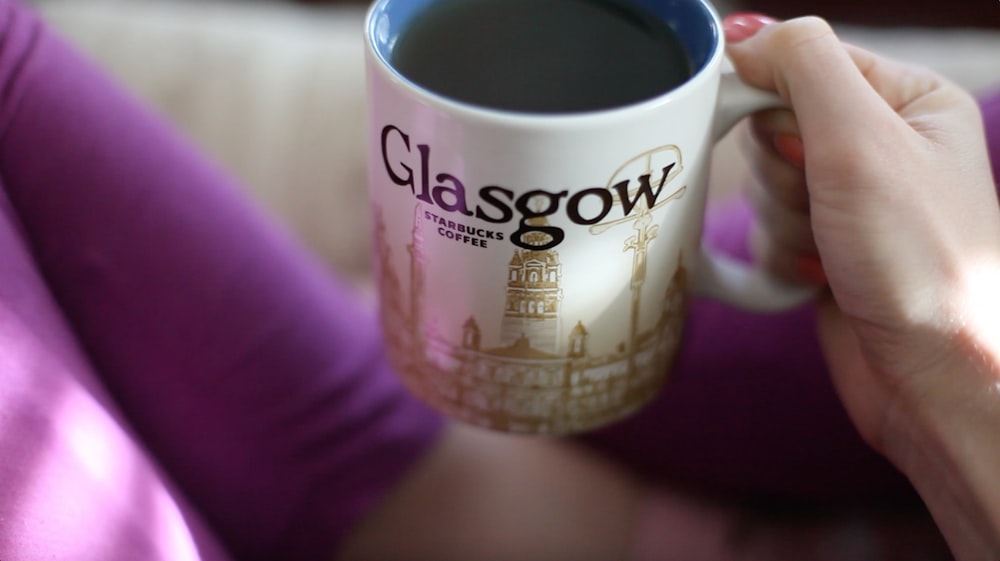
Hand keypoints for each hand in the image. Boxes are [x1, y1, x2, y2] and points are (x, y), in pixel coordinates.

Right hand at [726, 14, 999, 558]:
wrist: (930, 378)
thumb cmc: (920, 263)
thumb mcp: (863, 142)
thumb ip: (804, 67)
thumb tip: (747, 34)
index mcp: (909, 101)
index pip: (805, 62)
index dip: (772, 97)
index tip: (770, 135)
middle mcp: (880, 146)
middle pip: (773, 125)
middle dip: (782, 173)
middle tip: (821, 200)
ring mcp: (850, 201)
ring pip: (762, 182)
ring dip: (782, 219)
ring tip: (828, 248)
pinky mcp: (823, 247)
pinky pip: (763, 230)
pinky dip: (779, 255)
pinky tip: (818, 275)